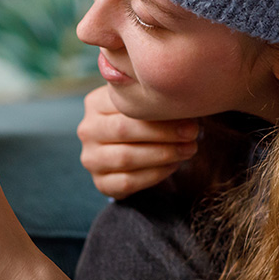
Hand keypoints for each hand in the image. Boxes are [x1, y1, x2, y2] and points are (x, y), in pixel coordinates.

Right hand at [76, 85, 198, 198]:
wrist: (131, 150)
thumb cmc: (143, 120)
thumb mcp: (141, 103)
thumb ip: (152, 97)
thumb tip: (181, 98)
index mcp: (94, 103)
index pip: (124, 105)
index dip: (158, 111)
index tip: (188, 115)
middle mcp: (87, 130)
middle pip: (124, 130)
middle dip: (163, 133)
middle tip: (191, 133)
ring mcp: (91, 159)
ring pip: (125, 157)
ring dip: (162, 155)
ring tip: (188, 150)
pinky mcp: (100, 182)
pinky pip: (128, 181)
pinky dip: (155, 174)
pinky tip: (173, 165)